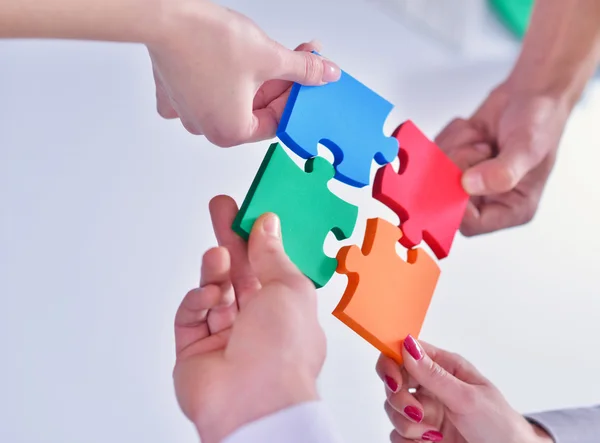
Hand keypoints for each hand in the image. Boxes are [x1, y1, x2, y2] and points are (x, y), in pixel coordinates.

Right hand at [147, 0, 339, 146]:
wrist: (164, 15)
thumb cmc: (208, 41)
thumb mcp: (271, 57)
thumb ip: (303, 70)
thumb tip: (325, 74)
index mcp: (230, 132)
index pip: (275, 121)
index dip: (294, 98)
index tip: (305, 80)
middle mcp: (205, 128)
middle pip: (254, 110)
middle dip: (279, 83)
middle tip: (296, 59)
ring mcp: (187, 110)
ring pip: (233, 98)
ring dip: (255, 77)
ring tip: (268, 51)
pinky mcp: (173, 91)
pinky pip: (207, 90)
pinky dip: (223, 76)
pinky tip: (233, 58)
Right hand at [173, 195, 325, 442]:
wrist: (253, 403)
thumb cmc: (283, 353)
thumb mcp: (289, 288)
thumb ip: (271, 254)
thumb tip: (266, 225)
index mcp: (286, 311)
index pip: (269, 266)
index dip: (258, 237)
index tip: (249, 210)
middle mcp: (257, 324)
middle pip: (239, 272)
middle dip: (230, 239)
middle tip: (221, 208)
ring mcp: (225, 337)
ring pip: (214, 290)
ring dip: (216, 270)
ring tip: (218, 257)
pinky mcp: (195, 349)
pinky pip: (191, 313)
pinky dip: (198, 300)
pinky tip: (209, 296)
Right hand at [376, 335, 552, 442]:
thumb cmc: (500, 425)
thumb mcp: (468, 397)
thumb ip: (434, 374)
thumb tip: (408, 346)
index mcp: (443, 366)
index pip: (403, 352)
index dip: (391, 364)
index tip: (395, 383)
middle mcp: (430, 386)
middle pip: (393, 382)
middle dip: (399, 400)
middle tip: (418, 413)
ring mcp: (425, 410)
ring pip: (392, 409)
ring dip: (407, 424)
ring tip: (432, 433)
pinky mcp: (421, 433)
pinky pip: (397, 434)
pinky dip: (407, 440)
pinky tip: (429, 441)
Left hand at [435, 82, 570, 235]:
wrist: (531, 92)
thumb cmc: (540, 121)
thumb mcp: (527, 147)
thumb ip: (502, 172)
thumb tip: (469, 185)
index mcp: (512, 208)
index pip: (471, 225)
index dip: (457, 204)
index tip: (459, 176)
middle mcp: (487, 199)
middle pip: (445, 199)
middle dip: (456, 167)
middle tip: (479, 147)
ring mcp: (467, 181)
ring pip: (435, 173)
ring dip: (456, 147)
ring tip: (483, 138)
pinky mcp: (454, 162)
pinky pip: (433, 154)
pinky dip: (451, 137)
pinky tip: (474, 131)